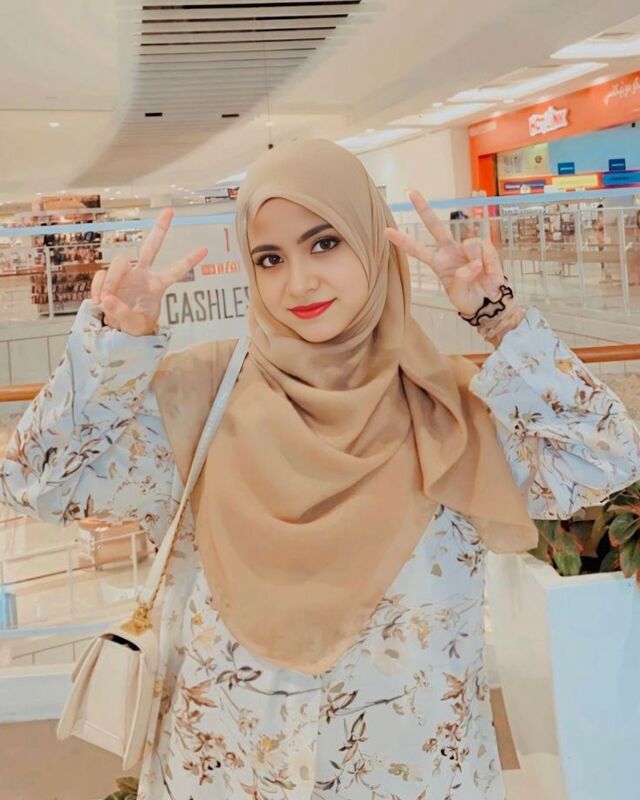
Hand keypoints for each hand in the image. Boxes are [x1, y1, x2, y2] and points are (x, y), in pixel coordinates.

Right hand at [90, 208, 206, 335]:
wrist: (117, 331)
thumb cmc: (134, 328)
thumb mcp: (134, 326)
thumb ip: (123, 313)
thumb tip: (107, 298)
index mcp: (157, 286)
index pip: (175, 271)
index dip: (188, 261)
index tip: (205, 249)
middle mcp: (143, 275)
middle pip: (151, 247)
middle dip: (160, 229)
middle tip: (170, 211)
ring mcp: (126, 274)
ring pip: (118, 263)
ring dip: (111, 280)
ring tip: (106, 301)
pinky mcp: (109, 278)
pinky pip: (101, 275)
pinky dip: (98, 287)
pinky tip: (98, 301)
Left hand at [385, 190, 505, 315]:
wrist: (489, 301)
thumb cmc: (470, 298)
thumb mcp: (459, 294)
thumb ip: (462, 279)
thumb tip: (472, 264)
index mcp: (438, 263)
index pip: (418, 250)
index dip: (403, 241)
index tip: (386, 231)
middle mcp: (450, 251)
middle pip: (435, 226)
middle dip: (423, 209)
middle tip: (411, 192)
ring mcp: (466, 247)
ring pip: (469, 244)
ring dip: (476, 262)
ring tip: (480, 276)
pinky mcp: (484, 247)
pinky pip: (485, 248)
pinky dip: (490, 263)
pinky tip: (490, 274)